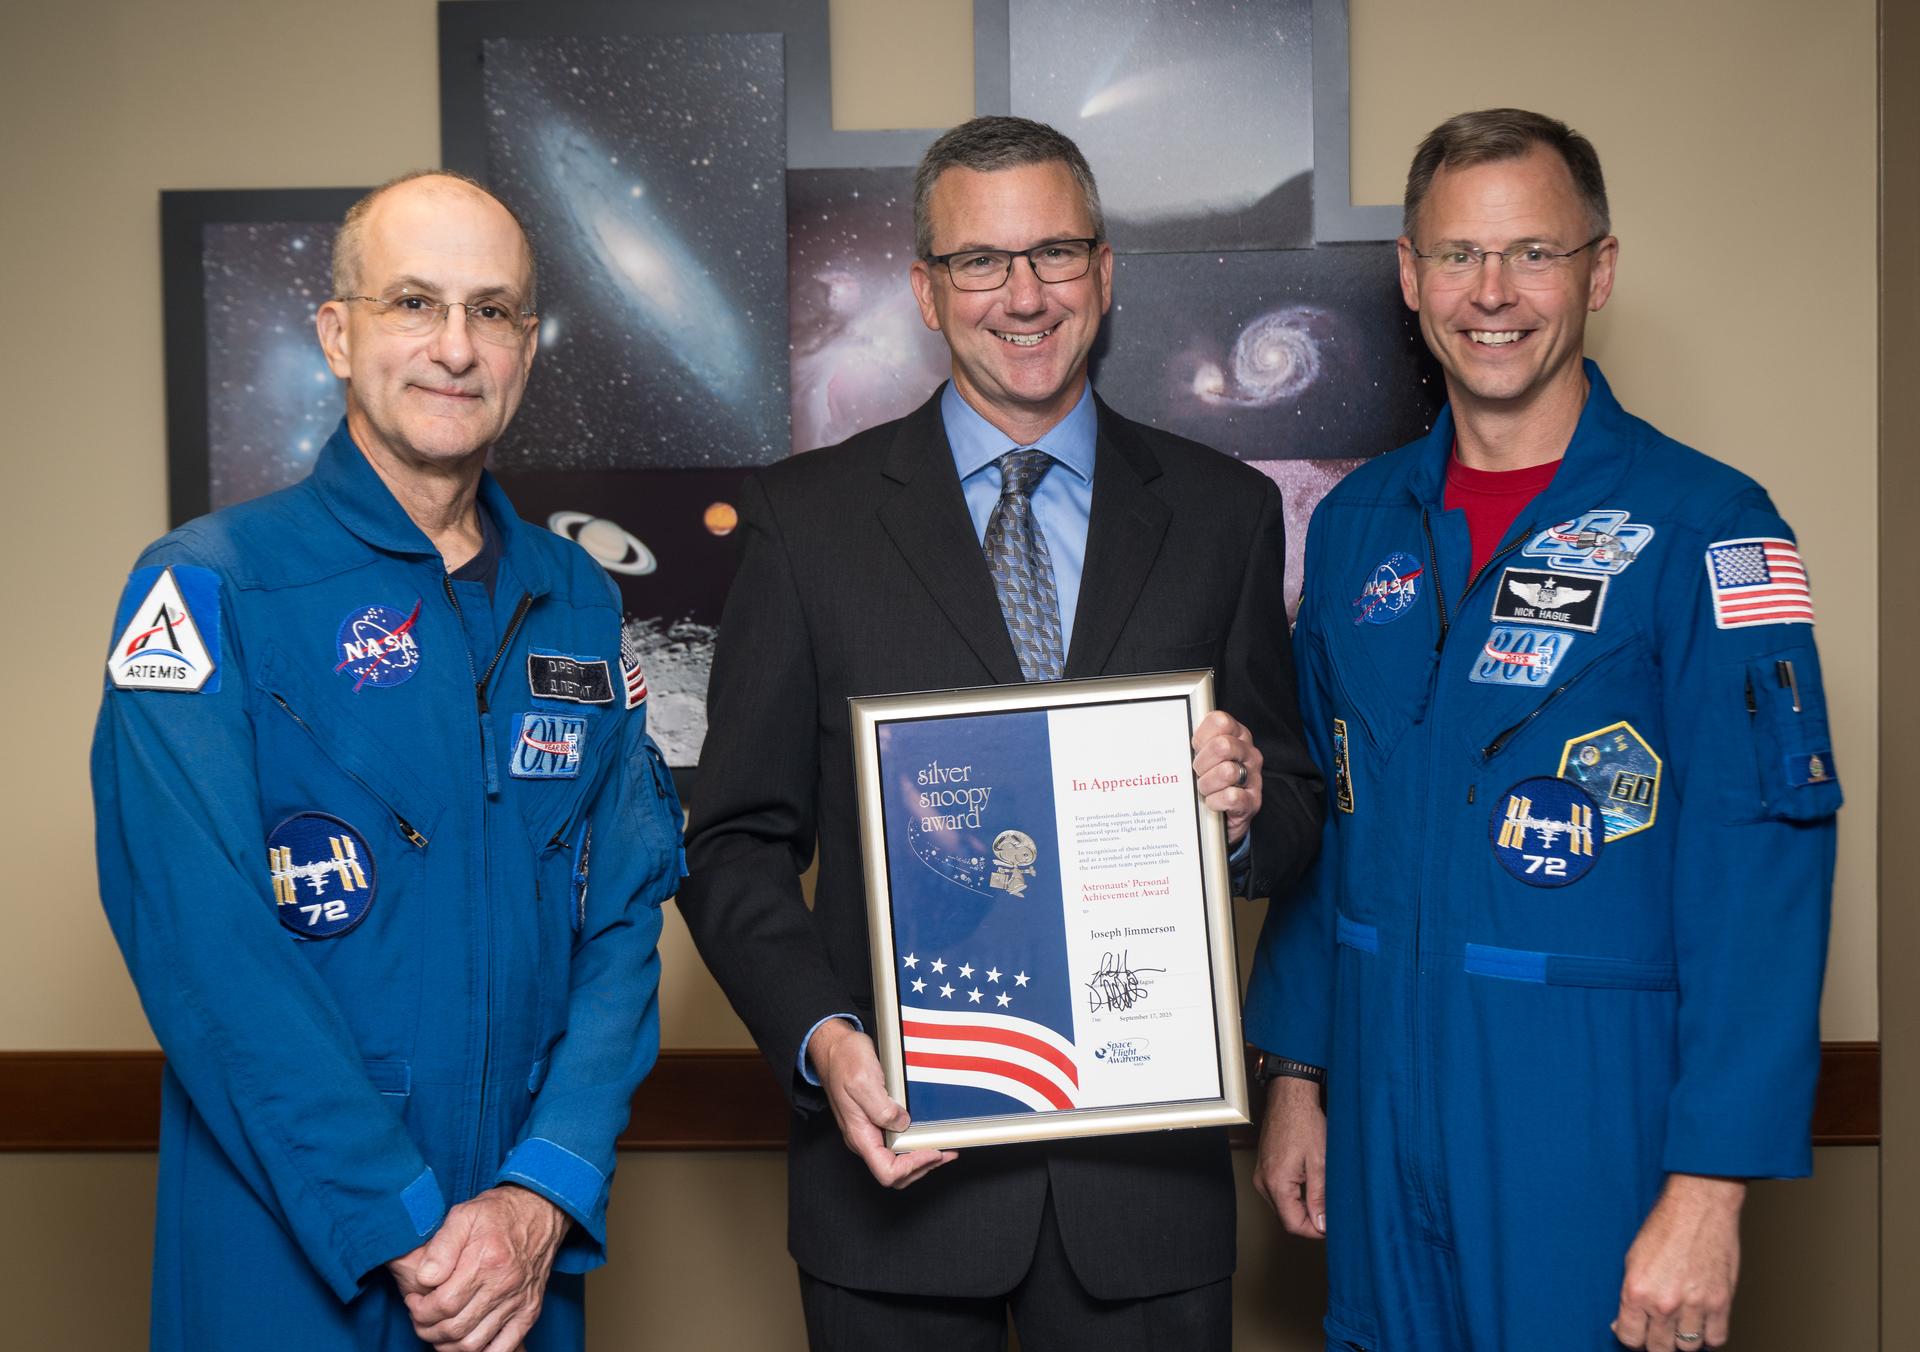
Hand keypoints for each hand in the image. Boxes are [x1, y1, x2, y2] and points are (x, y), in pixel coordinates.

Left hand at [401, 1185, 569, 1351]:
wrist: (540, 1211)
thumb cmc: (498, 1213)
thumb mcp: (463, 1215)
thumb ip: (440, 1247)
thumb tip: (423, 1279)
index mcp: (486, 1260)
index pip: (442, 1304)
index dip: (419, 1309)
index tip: (413, 1300)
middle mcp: (504, 1285)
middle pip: (454, 1328)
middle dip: (427, 1328)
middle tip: (420, 1316)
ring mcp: (519, 1302)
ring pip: (473, 1344)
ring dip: (446, 1344)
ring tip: (437, 1328)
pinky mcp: (530, 1312)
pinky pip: (503, 1348)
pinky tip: (465, 1341)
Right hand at [809, 1018, 955, 1187]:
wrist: (833, 1046)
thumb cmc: (843, 1060)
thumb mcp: (864, 1081)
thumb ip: (882, 1108)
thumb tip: (902, 1124)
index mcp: (860, 1135)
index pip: (887, 1171)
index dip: (913, 1167)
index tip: (932, 1151)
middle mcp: (863, 1137)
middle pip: (895, 1173)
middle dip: (922, 1166)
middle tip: (946, 1152)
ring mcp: (869, 1130)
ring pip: (896, 1160)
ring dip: (921, 1158)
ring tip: (942, 1148)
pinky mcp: (874, 1120)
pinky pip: (895, 1143)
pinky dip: (914, 1144)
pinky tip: (926, 1133)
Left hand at [1192, 709, 1261, 845]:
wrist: (1222, 816)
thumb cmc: (1210, 780)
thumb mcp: (1203, 756)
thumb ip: (1195, 742)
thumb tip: (1171, 734)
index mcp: (1237, 736)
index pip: (1220, 721)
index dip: (1201, 737)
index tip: (1195, 749)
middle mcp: (1249, 753)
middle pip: (1222, 746)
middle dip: (1202, 762)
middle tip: (1197, 773)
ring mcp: (1254, 777)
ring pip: (1227, 772)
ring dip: (1207, 784)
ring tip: (1205, 790)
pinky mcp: (1252, 802)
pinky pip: (1231, 797)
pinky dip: (1215, 802)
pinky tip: (1212, 803)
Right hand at [1251, 1075, 1325, 1238]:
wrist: (1290, 1098)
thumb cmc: (1305, 1123)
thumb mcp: (1320, 1163)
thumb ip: (1320, 1197)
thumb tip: (1321, 1224)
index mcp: (1277, 1183)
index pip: (1293, 1224)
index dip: (1314, 1231)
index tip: (1331, 1227)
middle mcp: (1263, 1182)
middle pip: (1286, 1218)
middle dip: (1309, 1220)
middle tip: (1331, 1212)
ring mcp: (1261, 1176)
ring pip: (1282, 1207)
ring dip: (1302, 1209)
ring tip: (1322, 1197)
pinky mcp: (1264, 1169)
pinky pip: (1278, 1193)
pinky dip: (1294, 1196)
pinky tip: (1310, 1185)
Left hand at [1611, 1173, 1744, 1350]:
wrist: (1698, 1208)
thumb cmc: (1665, 1227)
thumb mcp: (1633, 1260)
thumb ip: (1630, 1296)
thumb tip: (1623, 1323)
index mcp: (1637, 1291)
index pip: (1630, 1338)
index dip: (1632, 1337)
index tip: (1636, 1332)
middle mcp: (1664, 1303)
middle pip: (1659, 1348)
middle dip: (1656, 1342)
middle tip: (1658, 1329)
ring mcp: (1694, 1305)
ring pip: (1688, 1348)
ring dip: (1683, 1340)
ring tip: (1681, 1324)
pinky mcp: (1721, 1302)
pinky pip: (1716, 1339)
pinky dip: (1709, 1336)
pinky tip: (1702, 1323)